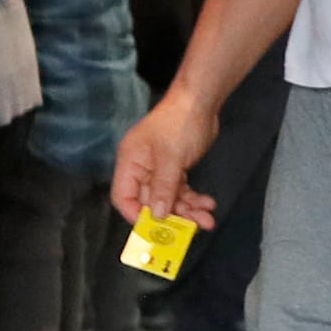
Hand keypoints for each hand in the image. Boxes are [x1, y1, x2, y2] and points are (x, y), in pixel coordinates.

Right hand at [111, 89, 221, 224]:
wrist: (201, 101)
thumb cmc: (179, 123)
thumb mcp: (170, 157)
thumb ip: (162, 188)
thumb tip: (156, 216)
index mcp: (130, 163)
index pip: (123, 197)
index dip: (136, 215)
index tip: (154, 229)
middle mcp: (141, 168)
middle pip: (149, 202)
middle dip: (171, 216)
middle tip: (191, 228)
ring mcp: (159, 169)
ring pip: (169, 199)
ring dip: (187, 211)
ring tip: (206, 219)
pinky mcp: (175, 169)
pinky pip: (181, 191)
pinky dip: (193, 199)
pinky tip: (207, 203)